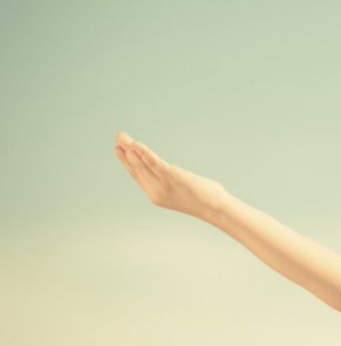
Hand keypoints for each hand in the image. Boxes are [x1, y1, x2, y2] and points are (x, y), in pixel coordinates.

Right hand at [113, 132, 229, 219]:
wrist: (217, 208)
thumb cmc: (205, 199)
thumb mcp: (183, 190)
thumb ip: (173, 181)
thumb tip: (171, 171)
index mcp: (156, 194)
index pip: (137, 175)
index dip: (127, 162)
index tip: (119, 149)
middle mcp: (155, 191)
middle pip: (136, 169)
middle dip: (125, 152)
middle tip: (117, 137)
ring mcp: (163, 185)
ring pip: (141, 165)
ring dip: (130, 149)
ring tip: (121, 137)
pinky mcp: (172, 178)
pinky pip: (154, 163)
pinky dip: (144, 153)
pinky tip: (135, 144)